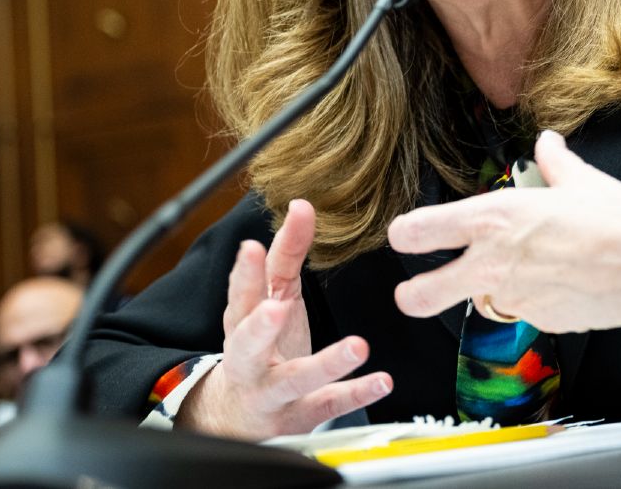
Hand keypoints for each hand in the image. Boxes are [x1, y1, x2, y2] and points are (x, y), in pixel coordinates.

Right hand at [177, 199, 392, 439]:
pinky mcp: (300, 415)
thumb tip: (301, 205)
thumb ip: (286, 253)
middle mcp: (251, 359)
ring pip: (295, 380)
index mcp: (241, 323)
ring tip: (358, 347)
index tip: (251, 249)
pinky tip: (381, 381)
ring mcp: (274, 390)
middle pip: (248, 343)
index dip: (244, 274)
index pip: (240, 295)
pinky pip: (329, 405)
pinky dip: (356, 393)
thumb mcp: (270, 298)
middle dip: (259, 326)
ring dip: (326, 363)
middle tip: (275, 308)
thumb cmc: (260, 347)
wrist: (240, 416)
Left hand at [388, 130, 620, 332]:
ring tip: (534, 271)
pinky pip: (526, 311)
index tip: (406, 235)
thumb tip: (547, 144)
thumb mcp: (580, 180)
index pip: (422, 230)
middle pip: (421, 294)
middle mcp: (493, 262)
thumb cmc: (615, 220)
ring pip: (483, 301)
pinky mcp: (539, 322)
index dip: (406, 234)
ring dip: (495, 291)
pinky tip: (564, 283)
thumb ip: (553, 162)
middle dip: (412, 295)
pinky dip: (537, 301)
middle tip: (413, 293)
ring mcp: (513, 298)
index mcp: (494, 218)